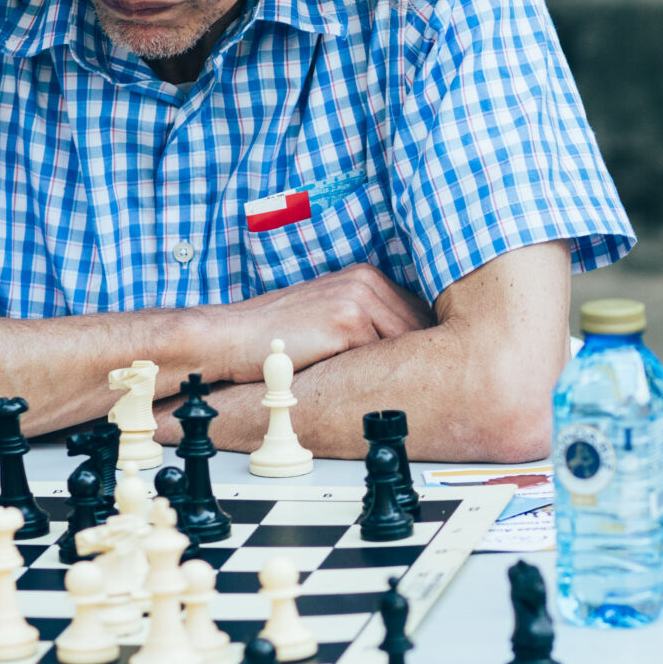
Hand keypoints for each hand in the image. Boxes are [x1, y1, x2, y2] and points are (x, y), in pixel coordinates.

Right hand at [215, 263, 437, 376]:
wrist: (234, 337)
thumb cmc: (278, 333)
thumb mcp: (328, 311)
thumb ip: (367, 318)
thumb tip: (411, 344)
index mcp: (364, 275)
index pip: (415, 310)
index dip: (423, 340)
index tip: (428, 361)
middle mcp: (365, 280)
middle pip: (418, 325)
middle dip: (420, 355)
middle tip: (423, 383)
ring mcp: (357, 299)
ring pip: (403, 343)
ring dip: (400, 367)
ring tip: (400, 388)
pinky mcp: (347, 323)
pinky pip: (379, 358)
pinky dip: (375, 375)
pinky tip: (367, 386)